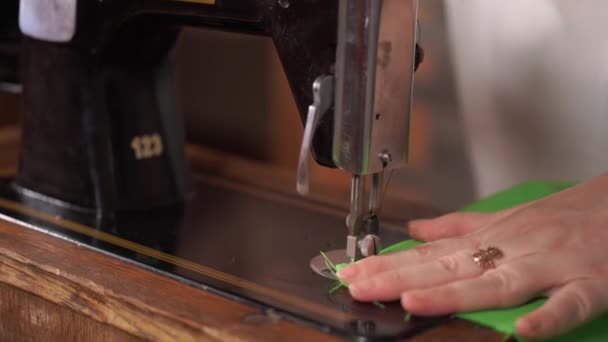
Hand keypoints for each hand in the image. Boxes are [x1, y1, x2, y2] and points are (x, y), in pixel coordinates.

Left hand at [337, 174, 607, 339]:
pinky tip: (523, 332)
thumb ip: (459, 227)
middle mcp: (513, 248)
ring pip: (497, 282)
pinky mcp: (591, 283)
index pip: (430, 254)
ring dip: (455, 293)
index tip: (350, 274)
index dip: (388, 265)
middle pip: (450, 267)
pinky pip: (569, 303)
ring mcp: (550, 265)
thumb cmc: (566, 215)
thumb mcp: (507, 218)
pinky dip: (548, 317)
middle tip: (358, 288)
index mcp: (493, 237)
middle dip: (401, 278)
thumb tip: (416, 231)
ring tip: (413, 304)